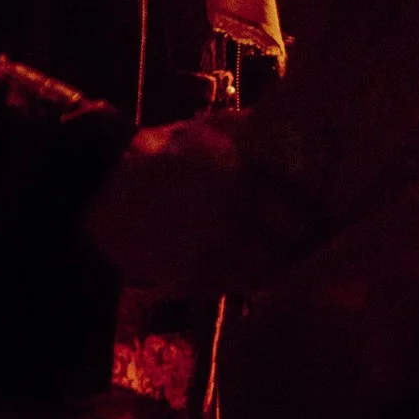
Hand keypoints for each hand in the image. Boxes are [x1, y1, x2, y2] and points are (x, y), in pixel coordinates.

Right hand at [84, 115, 301, 295]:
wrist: (105, 185)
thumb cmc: (164, 151)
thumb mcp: (211, 130)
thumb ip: (254, 134)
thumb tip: (293, 132)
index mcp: (243, 185)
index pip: (300, 222)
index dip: (310, 224)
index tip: (314, 222)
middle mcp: (232, 228)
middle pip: (285, 258)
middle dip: (293, 252)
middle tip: (295, 244)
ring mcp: (209, 260)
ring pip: (259, 279)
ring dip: (266, 269)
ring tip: (266, 255)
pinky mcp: (188, 282)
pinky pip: (228, 287)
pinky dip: (236, 278)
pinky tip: (232, 261)